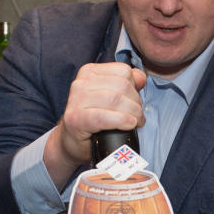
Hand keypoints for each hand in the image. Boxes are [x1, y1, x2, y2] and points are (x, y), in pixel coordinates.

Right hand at [44, 62, 145, 187]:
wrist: (72, 142)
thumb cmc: (94, 120)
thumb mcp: (110, 95)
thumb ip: (127, 83)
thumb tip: (141, 78)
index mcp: (89, 72)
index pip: (123, 71)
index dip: (136, 87)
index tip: (135, 102)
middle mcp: (81, 83)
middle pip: (122, 85)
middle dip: (136, 102)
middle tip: (137, 116)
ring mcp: (76, 100)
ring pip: (116, 99)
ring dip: (132, 113)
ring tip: (135, 122)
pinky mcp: (76, 119)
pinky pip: (103, 117)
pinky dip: (121, 120)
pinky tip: (128, 125)